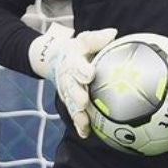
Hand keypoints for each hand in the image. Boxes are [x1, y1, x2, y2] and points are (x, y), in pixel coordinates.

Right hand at [28, 23, 116, 137]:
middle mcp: (67, 78)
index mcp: (72, 61)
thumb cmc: (77, 49)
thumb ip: (96, 39)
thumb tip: (113, 33)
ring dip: (77, 114)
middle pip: (71, 88)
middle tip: (84, 102)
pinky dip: (79, 124)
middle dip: (77, 95)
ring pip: (71, 104)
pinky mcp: (69, 102)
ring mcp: (67, 92)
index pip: (76, 65)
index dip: (82, 70)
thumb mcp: (84, 40)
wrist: (55, 59)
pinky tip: (85, 133)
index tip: (90, 73)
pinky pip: (73, 114)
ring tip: (84, 123)